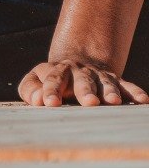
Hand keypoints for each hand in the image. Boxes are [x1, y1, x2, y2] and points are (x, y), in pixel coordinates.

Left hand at [18, 59, 148, 106]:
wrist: (74, 64)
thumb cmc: (50, 81)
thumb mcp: (35, 81)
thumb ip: (31, 91)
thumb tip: (38, 101)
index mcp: (55, 71)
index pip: (52, 80)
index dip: (50, 91)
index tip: (49, 103)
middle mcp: (77, 71)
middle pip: (81, 80)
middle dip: (85, 91)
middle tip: (89, 103)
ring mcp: (97, 75)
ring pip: (104, 82)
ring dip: (109, 91)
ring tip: (113, 102)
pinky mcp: (114, 80)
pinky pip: (126, 85)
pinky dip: (134, 92)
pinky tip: (143, 100)